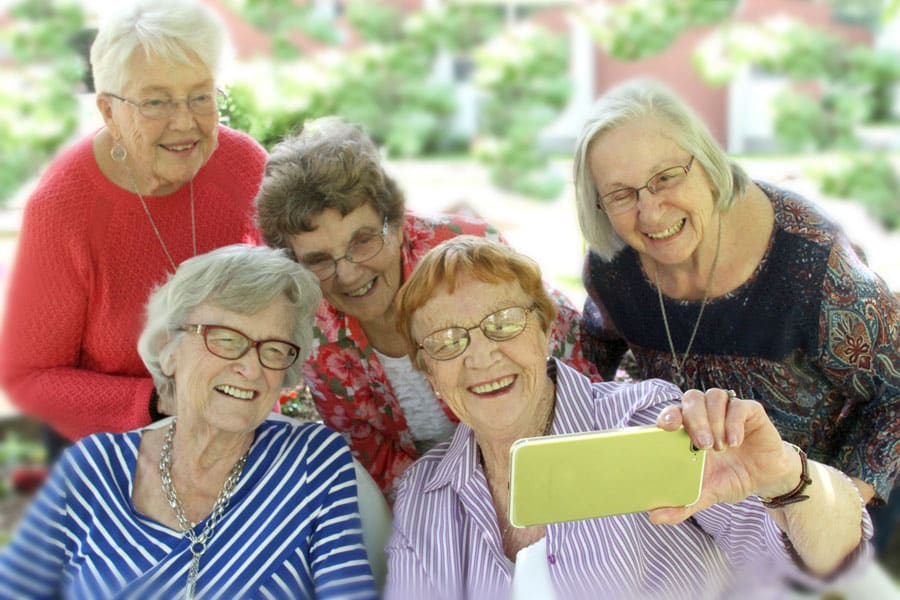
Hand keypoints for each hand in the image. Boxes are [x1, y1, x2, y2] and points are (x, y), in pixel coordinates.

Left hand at [649, 388, 799, 524]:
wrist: (766, 478)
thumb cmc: (730, 478)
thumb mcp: (706, 494)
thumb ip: (682, 504)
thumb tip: (653, 517)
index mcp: (689, 429)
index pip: (673, 412)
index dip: (667, 414)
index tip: (665, 426)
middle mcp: (706, 414)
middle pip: (692, 398)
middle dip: (695, 420)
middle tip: (702, 446)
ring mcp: (728, 410)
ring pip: (714, 397)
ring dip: (714, 421)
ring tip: (720, 447)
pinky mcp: (750, 411)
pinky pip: (739, 405)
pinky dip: (734, 422)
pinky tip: (734, 442)